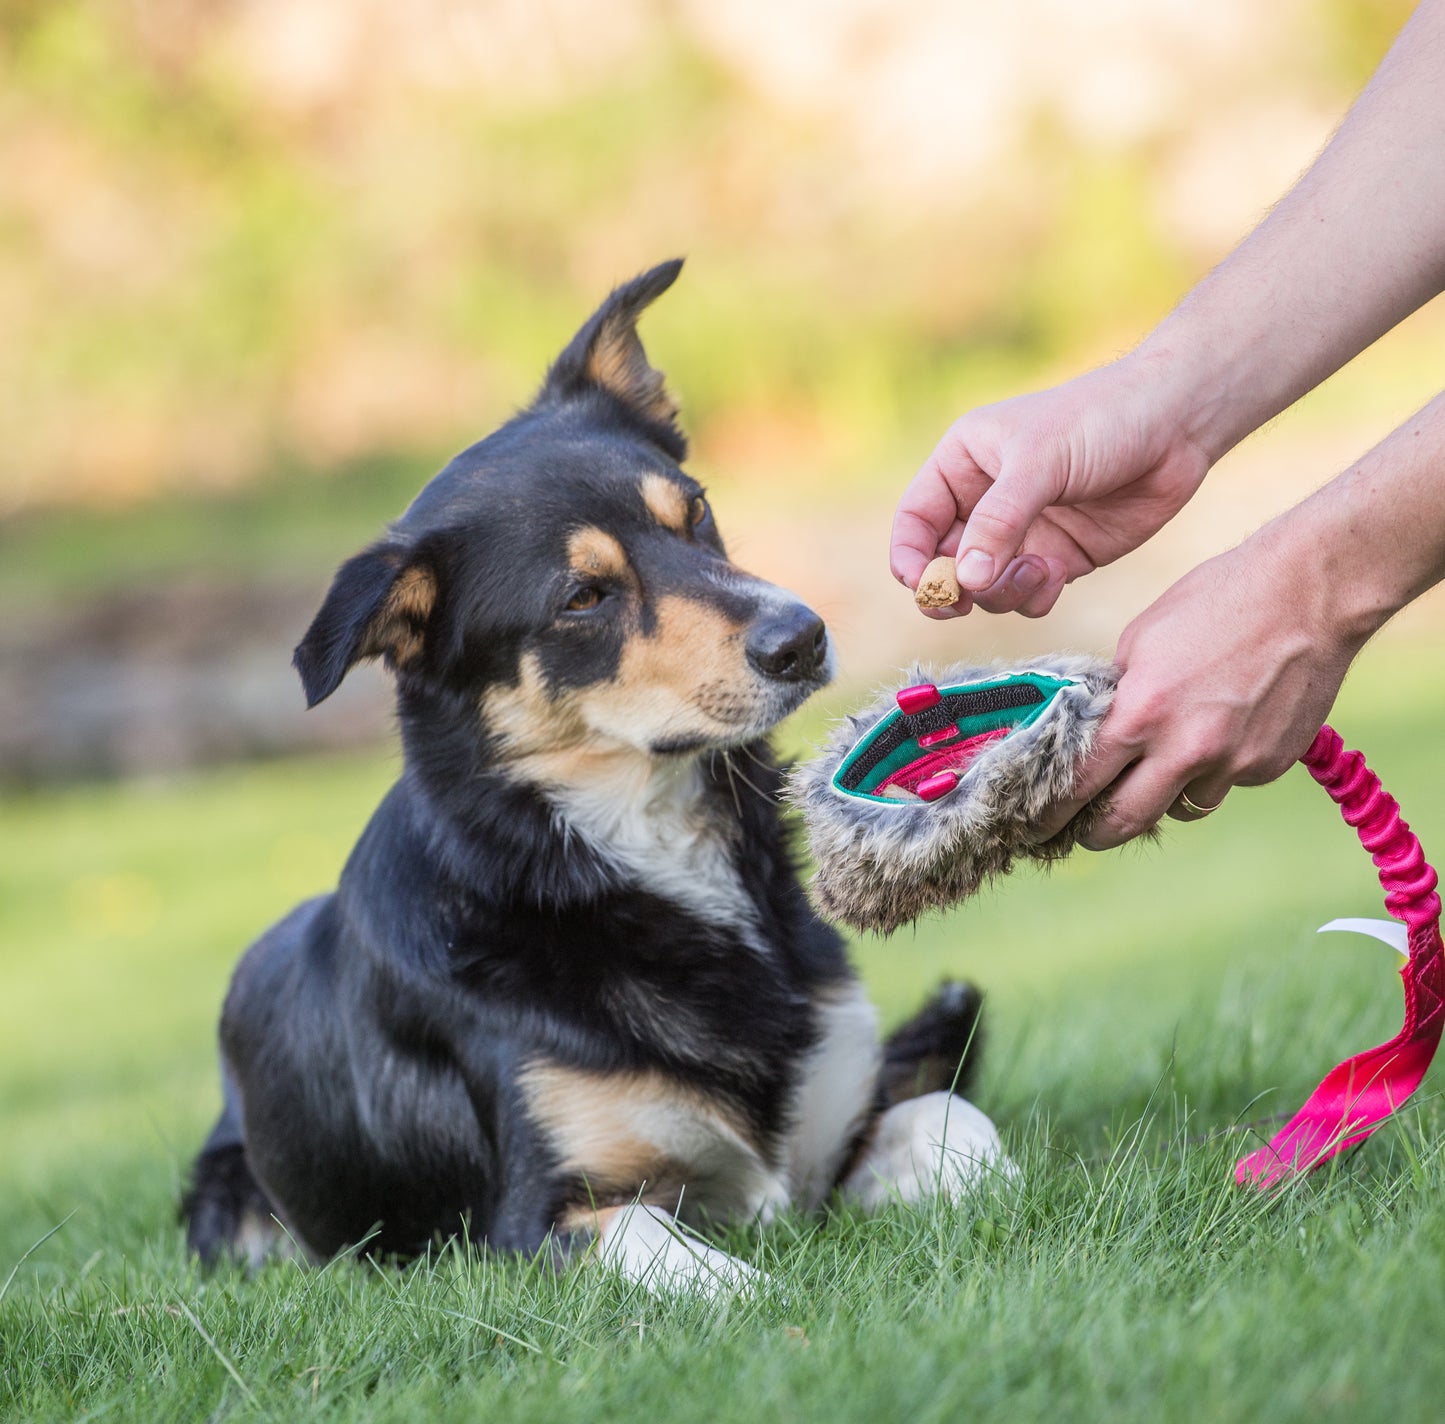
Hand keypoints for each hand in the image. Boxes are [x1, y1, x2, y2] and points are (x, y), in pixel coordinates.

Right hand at [890, 357, 1212, 617]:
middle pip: (943, 565)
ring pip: (985, 589)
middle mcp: (985, 503)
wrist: (1178, 424)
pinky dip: (1034, 597)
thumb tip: (963, 581)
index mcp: (963, 465)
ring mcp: (1022, 535)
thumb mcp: (1040, 463)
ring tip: (1038, 570)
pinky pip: (1027, 597)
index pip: (915, 522)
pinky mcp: (1058, 559)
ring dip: (1001, 593)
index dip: (911, 558)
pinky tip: (1058, 574)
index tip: (924, 586)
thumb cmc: (1101, 419)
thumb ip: (998, 523)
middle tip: (964, 603)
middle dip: (953, 589)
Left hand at [1029, 517, 1364, 848]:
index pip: (1080, 784)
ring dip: (1165, 796)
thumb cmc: (1216, 601)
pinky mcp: (1270, 765)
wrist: (1309, 593)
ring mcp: (1233, 763)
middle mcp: (1185, 749)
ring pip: (1182, 807)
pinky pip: (1226, 783)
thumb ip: (1117, 696)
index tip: (1037, 825)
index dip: (1052, 810)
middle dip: (1098, 831)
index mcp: (1140, 715)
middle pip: (1126, 821)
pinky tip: (1225, 727)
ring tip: (1165, 762)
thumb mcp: (1141, 641)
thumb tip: (1097, 730)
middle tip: (1085, 831)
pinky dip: (1215, 769)